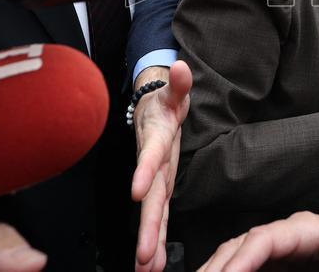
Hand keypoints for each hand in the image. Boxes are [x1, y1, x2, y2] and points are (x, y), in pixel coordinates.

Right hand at [131, 61, 191, 271]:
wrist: (152, 108)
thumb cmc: (164, 102)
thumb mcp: (173, 90)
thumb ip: (178, 83)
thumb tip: (181, 66)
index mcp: (156, 139)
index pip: (150, 155)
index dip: (144, 171)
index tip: (137, 191)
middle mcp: (153, 164)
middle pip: (151, 196)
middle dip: (148, 226)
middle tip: (145, 254)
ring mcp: (156, 178)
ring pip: (154, 212)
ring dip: (150, 241)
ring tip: (147, 269)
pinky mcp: (162, 187)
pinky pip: (161, 216)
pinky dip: (157, 240)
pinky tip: (153, 264)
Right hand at [201, 212, 318, 271]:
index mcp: (303, 228)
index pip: (265, 238)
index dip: (243, 258)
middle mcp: (281, 238)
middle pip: (237, 247)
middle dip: (216, 267)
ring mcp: (272, 254)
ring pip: (231, 258)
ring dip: (214, 270)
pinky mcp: (270, 268)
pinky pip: (242, 270)